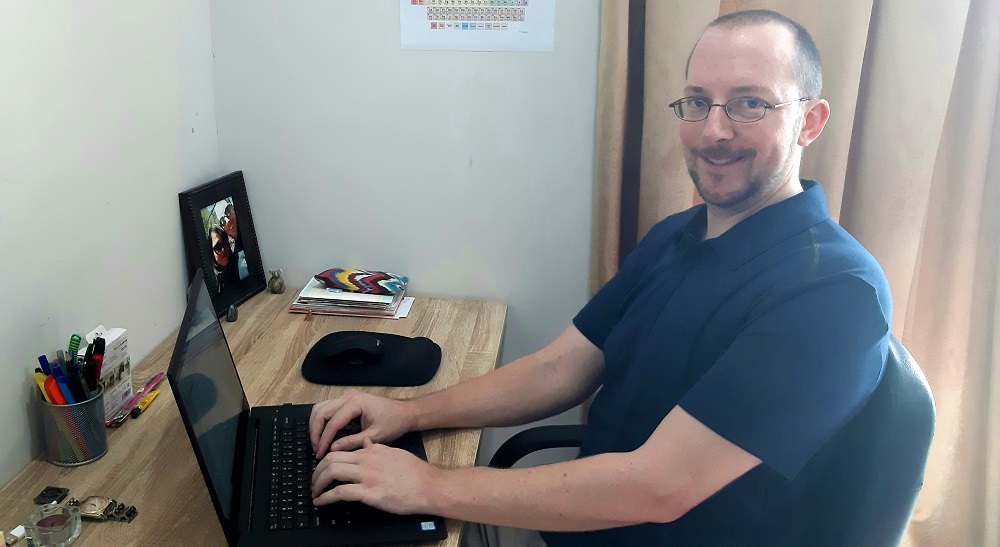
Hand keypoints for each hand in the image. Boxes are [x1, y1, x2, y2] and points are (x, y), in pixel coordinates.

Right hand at [309, 389, 412, 457]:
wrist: (404, 413)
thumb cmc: (393, 422)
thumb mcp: (374, 436)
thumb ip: (352, 442)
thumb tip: (333, 450)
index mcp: (356, 403)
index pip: (332, 422)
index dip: (324, 440)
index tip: (320, 453)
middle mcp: (349, 396)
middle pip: (321, 412)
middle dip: (315, 432)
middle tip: (316, 450)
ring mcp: (347, 396)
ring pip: (320, 408)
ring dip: (316, 425)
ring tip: (318, 443)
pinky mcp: (347, 400)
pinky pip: (327, 408)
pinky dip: (322, 421)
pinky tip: (324, 435)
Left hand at [311, 438, 438, 514]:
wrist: (429, 486)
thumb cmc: (416, 473)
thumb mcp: (395, 453)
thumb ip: (377, 449)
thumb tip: (366, 444)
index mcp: (373, 450)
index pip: (342, 450)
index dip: (327, 459)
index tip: (322, 468)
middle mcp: (367, 460)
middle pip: (331, 459)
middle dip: (317, 470)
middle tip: (313, 480)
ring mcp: (367, 476)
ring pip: (332, 472)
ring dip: (318, 483)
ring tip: (314, 491)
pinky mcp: (369, 493)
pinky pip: (340, 492)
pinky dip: (325, 497)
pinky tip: (320, 502)